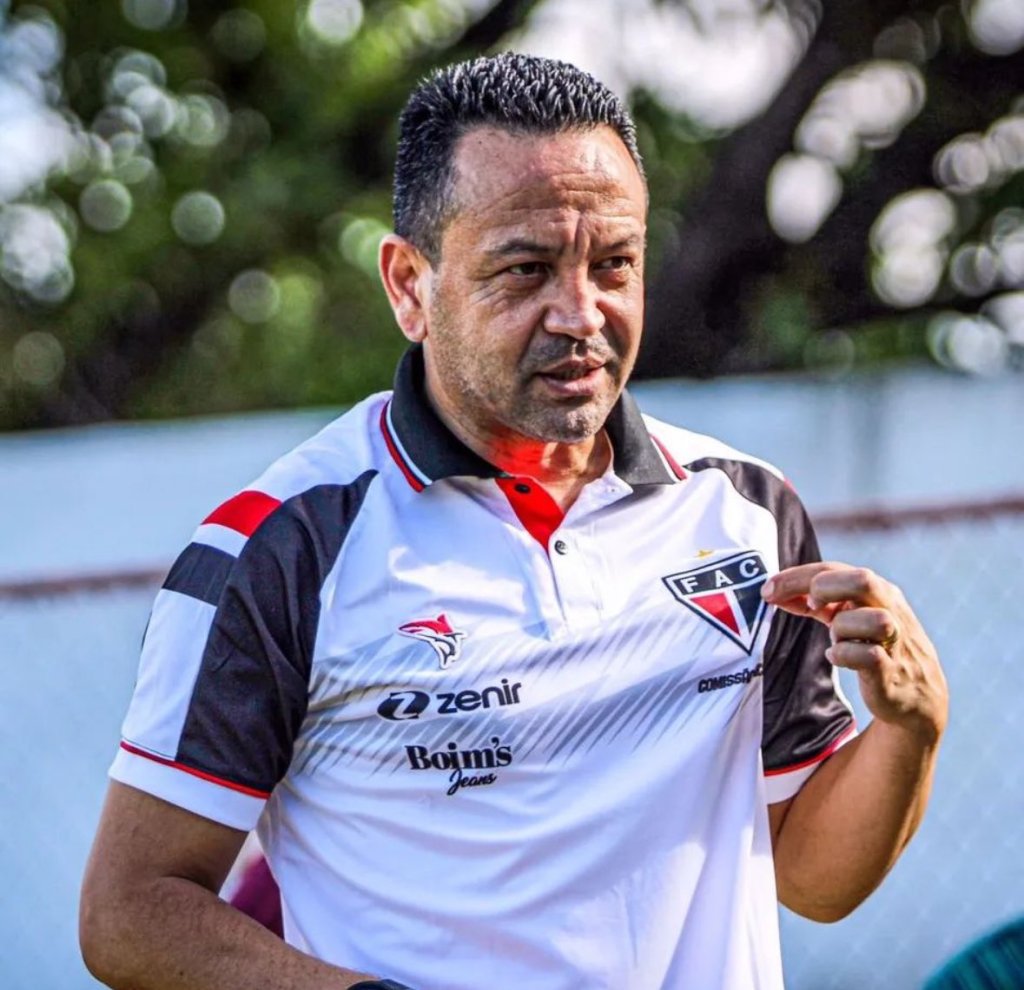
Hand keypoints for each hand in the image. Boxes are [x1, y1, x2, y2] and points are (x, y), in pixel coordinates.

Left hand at [761, 562, 947, 742]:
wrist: (916, 695)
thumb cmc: (874, 645)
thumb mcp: (847, 617)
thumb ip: (816, 602)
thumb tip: (773, 592)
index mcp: (876, 590)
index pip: (833, 570)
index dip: (797, 577)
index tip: (768, 590)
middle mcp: (890, 609)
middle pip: (863, 580)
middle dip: (825, 588)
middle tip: (809, 607)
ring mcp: (895, 640)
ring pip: (872, 619)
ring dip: (842, 627)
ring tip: (835, 640)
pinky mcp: (892, 670)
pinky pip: (869, 655)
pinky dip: (846, 654)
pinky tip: (835, 657)